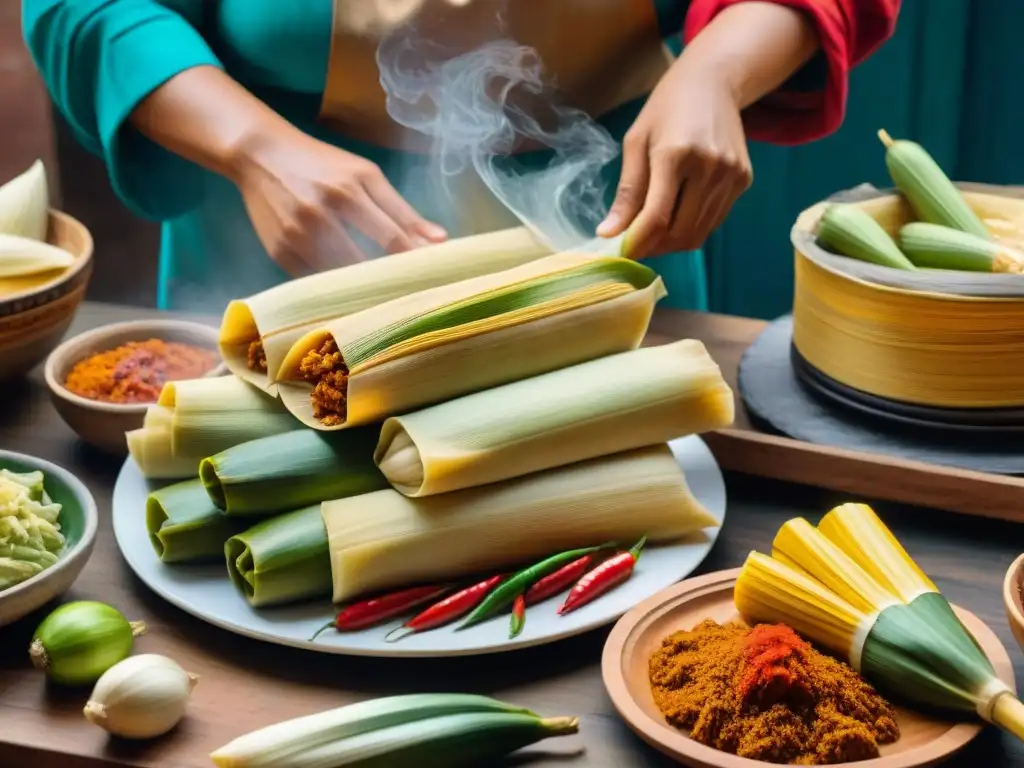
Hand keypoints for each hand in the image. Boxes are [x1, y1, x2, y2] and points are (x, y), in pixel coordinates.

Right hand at [232, 128, 446, 276]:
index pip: (391, 238)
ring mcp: (294, 237)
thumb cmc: (321, 164)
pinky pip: (315, 282)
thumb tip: (441, 240)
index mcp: (346, 191)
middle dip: (388, 280)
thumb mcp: (365, 175)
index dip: (413, 261)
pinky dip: (333, 288)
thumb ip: (402, 210)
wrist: (259, 156)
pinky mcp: (278, 254)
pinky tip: (349, 291)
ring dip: (362, 289)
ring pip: (338, 279)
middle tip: (410, 294)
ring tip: (382, 297)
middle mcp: (318, 215)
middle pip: (364, 264)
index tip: (433, 278)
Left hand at [597, 60, 752, 258]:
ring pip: (699, 233)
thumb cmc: (666, 109)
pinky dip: (693, 228)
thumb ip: (626, 191)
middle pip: (680, 232)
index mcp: (676, 154)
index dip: (637, 243)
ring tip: (653, 232)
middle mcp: (709, 167)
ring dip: (673, 242)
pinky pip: (714, 220)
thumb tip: (608, 234)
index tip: (620, 253)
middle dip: (654, 247)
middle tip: (635, 243)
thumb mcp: (636, 142)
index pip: (656, 217)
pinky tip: (677, 214)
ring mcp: (731, 175)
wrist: (714, 82)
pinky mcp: (743, 180)